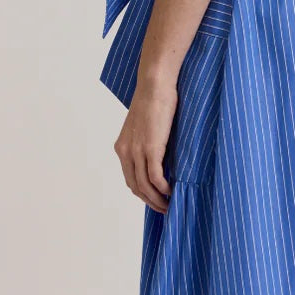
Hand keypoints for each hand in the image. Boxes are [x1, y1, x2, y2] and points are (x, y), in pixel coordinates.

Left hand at [113, 73, 176, 213]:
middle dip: (150, 201)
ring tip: (170, 205)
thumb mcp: (145, 126)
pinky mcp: (151, 149)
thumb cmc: (154, 100)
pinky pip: (155, 178)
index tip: (155, 199)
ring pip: (145, 186)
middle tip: (164, 208)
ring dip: (157, 199)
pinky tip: (172, 191)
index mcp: (122, 147)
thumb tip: (159, 156)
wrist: (154, 85)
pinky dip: (163, 188)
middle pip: (135, 187)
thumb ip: (147, 142)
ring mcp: (137, 151)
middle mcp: (125, 152)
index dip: (143, 193)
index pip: (130, 179)